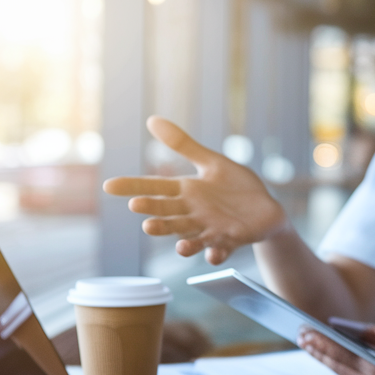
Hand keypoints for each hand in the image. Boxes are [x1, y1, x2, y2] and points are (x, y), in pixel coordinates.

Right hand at [102, 116, 286, 263]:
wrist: (266, 211)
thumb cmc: (235, 187)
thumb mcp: (211, 162)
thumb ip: (183, 145)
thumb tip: (152, 119)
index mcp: (187, 192)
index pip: (154, 187)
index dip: (132, 186)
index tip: (109, 186)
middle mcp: (193, 213)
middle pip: (168, 213)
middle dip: (154, 211)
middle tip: (137, 206)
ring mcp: (211, 229)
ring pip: (190, 236)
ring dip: (180, 240)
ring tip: (172, 243)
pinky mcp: (232, 240)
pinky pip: (221, 250)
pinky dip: (216, 254)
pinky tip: (213, 255)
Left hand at [298, 324, 374, 374]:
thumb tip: (366, 330)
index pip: (352, 357)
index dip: (326, 344)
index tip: (308, 331)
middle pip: (344, 368)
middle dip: (320, 350)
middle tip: (300, 333)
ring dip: (329, 359)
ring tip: (310, 341)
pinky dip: (344, 366)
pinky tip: (333, 353)